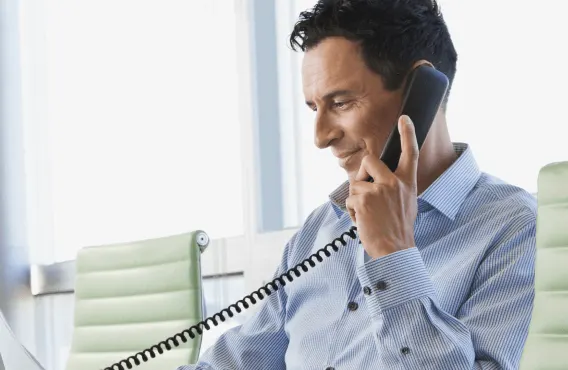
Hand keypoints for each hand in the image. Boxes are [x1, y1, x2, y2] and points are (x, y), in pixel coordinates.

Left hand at [345, 115, 418, 258]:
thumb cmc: (398, 228)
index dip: (408, 134)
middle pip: (369, 161)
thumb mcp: (406, 202)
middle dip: (362, 173)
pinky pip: (350, 199)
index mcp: (407, 183)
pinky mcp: (363, 200)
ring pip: (356, 184)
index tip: (404, 118)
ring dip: (357, 199)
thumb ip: (394, 186)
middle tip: (366, 191)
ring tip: (369, 214)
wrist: (394, 249)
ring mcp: (378, 191)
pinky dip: (352, 211)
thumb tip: (375, 179)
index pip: (410, 153)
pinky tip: (364, 221)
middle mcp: (394, 183)